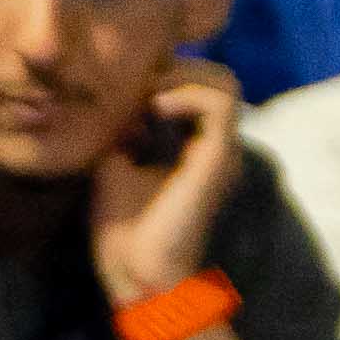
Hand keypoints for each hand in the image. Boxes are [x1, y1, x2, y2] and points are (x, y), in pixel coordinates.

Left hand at [85, 62, 247, 308]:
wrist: (137, 271)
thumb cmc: (124, 229)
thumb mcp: (114, 163)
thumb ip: (124, 128)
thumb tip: (118, 98)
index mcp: (195, 148)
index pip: (199, 88)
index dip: (166, 75)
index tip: (128, 89)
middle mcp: (214, 146)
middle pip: (219, 78)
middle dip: (177, 68)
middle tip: (139, 86)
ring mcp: (220, 151)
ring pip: (225, 82)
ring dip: (182, 76)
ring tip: (148, 95)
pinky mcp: (219, 157)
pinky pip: (218, 102)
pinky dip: (185, 93)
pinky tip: (154, 108)